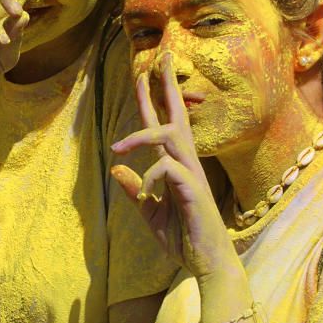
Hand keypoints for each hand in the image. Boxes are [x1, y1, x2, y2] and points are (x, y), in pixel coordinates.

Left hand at [110, 53, 233, 279]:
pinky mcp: (194, 189)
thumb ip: (134, 189)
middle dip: (166, 87)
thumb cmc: (184, 238)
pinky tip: (144, 200)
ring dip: (141, 135)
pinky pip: (167, 169)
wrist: (206, 264)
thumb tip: (115, 168)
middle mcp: (187, 163)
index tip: (143, 74)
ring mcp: (192, 174)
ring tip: (118, 146)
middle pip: (176, 116)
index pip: (162, 125)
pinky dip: (149, 179)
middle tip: (158, 58)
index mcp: (176, 166)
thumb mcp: (150, 212)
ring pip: (169, 136)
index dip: (151, 100)